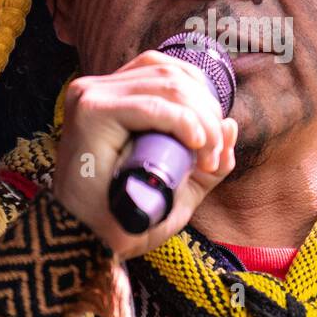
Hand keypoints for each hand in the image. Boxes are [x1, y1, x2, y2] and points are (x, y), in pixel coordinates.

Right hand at [51, 50, 238, 258]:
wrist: (85, 245)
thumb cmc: (126, 217)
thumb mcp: (180, 187)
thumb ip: (207, 160)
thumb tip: (232, 125)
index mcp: (115, 95)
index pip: (171, 70)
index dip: (205, 99)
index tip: (215, 146)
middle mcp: (98, 87)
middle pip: (174, 74)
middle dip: (209, 112)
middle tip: (214, 158)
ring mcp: (91, 96)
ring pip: (169, 85)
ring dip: (202, 121)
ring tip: (207, 159)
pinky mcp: (91, 112)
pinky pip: (152, 105)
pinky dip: (182, 122)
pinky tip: (195, 143)